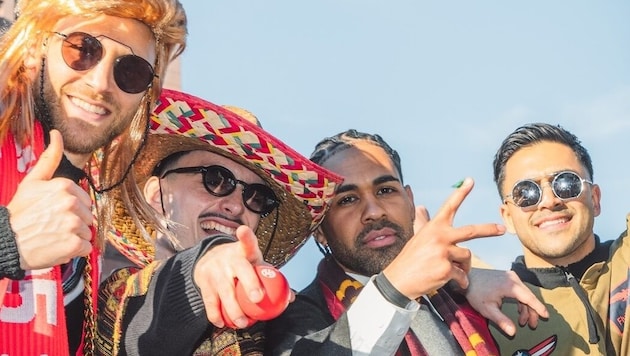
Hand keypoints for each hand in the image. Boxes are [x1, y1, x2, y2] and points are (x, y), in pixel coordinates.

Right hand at [7, 130, 92, 269]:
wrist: (6, 241)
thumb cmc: (20, 211)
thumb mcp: (32, 181)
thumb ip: (49, 159)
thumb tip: (57, 134)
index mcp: (65, 186)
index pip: (84, 201)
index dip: (71, 209)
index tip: (52, 212)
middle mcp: (72, 203)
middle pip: (88, 216)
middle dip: (74, 223)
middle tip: (52, 225)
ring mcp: (73, 224)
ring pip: (87, 232)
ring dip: (74, 237)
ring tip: (53, 236)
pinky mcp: (74, 244)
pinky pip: (86, 248)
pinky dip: (74, 251)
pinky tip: (57, 247)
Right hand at [193, 225, 295, 327]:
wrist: (210, 258)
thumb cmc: (241, 263)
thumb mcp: (254, 263)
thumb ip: (271, 278)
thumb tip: (291, 297)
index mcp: (243, 251)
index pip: (247, 242)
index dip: (246, 236)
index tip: (243, 231)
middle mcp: (228, 258)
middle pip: (240, 269)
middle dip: (249, 283)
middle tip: (258, 299)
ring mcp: (215, 270)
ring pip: (225, 291)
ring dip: (234, 309)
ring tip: (243, 323)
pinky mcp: (204, 283)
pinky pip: (210, 302)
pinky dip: (216, 314)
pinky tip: (223, 323)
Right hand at [384, 178, 505, 298]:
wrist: (399, 280)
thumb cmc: (409, 258)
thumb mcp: (417, 237)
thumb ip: (422, 222)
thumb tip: (421, 207)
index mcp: (434, 227)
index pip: (449, 206)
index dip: (461, 192)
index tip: (470, 180)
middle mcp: (440, 236)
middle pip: (471, 231)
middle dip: (489, 230)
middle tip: (502, 229)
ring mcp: (443, 252)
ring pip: (467, 257)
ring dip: (464, 267)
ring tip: (454, 272)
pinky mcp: (446, 269)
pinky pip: (462, 275)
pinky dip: (461, 281)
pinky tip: (455, 283)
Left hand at [465, 268, 548, 335]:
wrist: (467, 278)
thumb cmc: (476, 292)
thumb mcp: (487, 309)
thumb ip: (501, 320)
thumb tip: (513, 332)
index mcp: (510, 286)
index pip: (529, 298)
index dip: (538, 308)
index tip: (546, 316)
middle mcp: (513, 279)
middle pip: (528, 296)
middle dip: (532, 312)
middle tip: (532, 325)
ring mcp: (510, 276)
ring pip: (524, 293)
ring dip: (526, 307)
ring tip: (523, 322)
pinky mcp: (508, 277)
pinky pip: (519, 290)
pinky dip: (520, 300)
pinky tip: (518, 310)